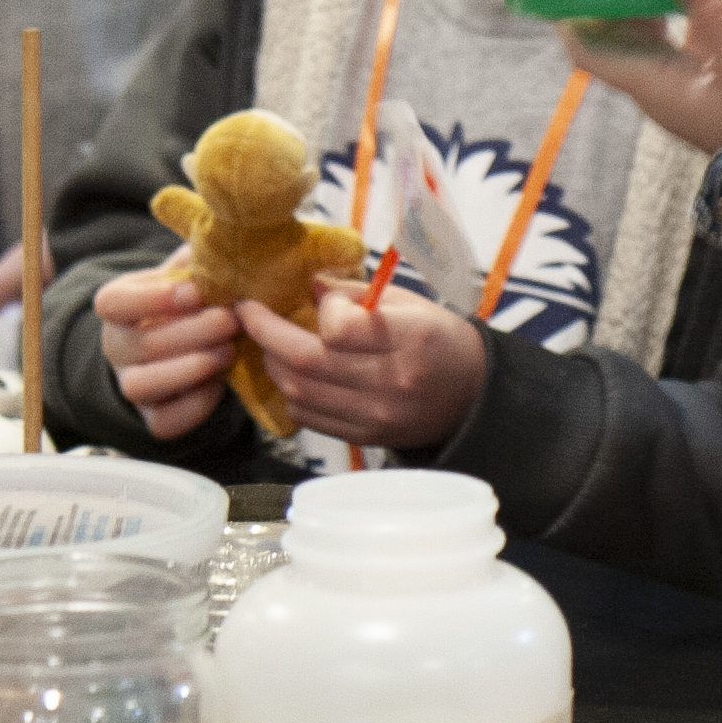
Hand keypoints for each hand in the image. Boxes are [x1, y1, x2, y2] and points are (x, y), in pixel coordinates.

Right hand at [96, 267, 238, 440]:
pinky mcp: (153, 416)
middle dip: (192, 333)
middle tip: (231, 320)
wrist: (193, 339)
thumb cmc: (194, 296)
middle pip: (140, 345)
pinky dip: (197, 404)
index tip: (195, 292)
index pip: (114, 303)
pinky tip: (223, 382)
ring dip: (191, 368)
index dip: (154, 299)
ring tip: (229, 351)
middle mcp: (115, 347)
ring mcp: (130, 384)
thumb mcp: (192, 268)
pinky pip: (165, 421)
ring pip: (142, 386)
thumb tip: (223, 243)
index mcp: (117, 304)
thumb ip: (200, 257)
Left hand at [235, 282, 487, 450]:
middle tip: (249, 314)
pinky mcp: (364, 437)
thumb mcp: (410, 302)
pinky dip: (290, 393)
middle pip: (307, 363)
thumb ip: (357, 293)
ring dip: (273, 364)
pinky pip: (308, 417)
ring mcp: (376, 415)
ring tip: (267, 343)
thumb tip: (306, 285)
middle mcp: (392, 381)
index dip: (320, 310)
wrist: (471, 396)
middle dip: (267, 334)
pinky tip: (292, 373)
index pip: (341, 328)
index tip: (318, 298)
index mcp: (411, 338)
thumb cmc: (440, 339)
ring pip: (299, 392)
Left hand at [559, 0, 721, 156]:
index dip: (568, 20)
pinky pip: (670, 39)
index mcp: (654, 87)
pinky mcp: (708, 76)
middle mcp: (660, 87)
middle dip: (595, 3)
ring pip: (640, 39)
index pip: (590, 53)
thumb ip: (719, 8)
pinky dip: (662, 10)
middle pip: (610, 41)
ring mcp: (683, 83)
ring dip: (628, 5)